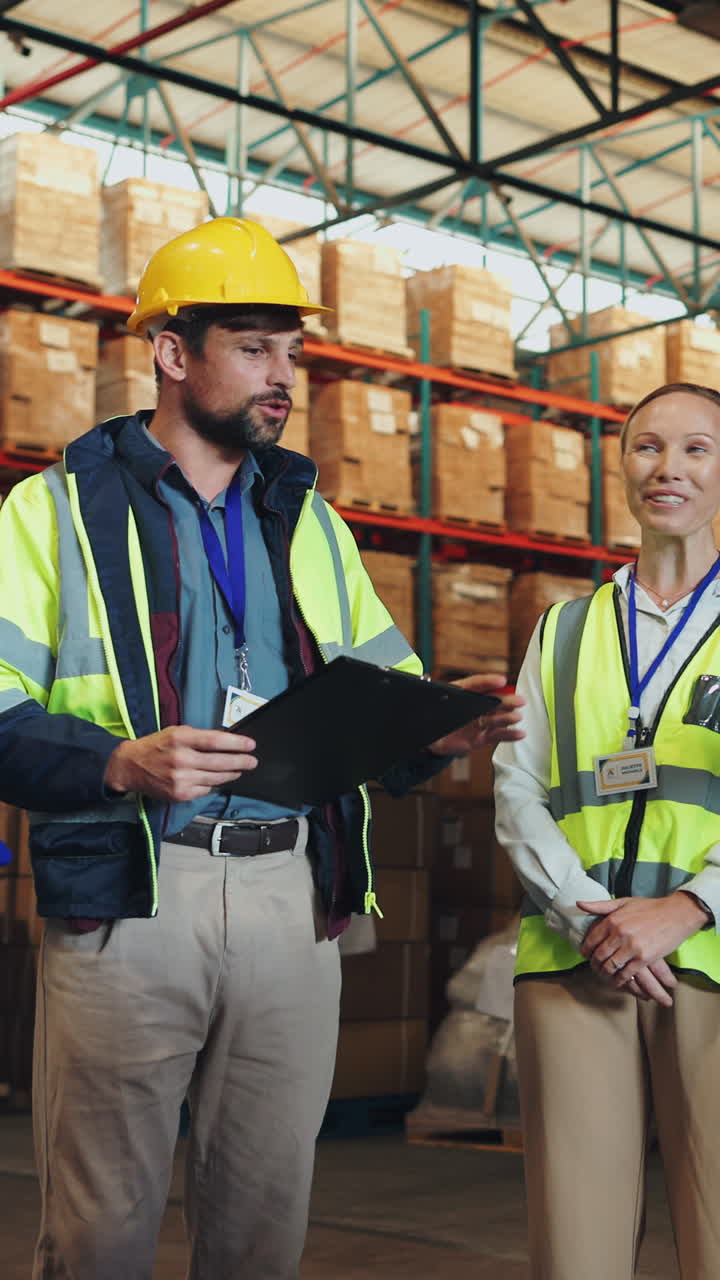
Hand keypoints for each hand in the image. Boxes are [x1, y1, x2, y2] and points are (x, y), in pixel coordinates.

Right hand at [104, 725, 256, 802]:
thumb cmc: (155, 746)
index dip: (236, 744)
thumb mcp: (175, 732)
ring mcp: (180, 779)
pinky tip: (220, 779)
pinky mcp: (179, 794)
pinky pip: (205, 790)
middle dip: (241, 762)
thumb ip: (198, 737)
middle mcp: (181, 759)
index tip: (250, 745)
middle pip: (219, 762)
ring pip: (215, 778)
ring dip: (231, 774)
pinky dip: (215, 784)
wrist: (130, 766)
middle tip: (252, 761)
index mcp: (180, 739)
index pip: (215, 741)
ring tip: (240, 770)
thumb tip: (225, 743)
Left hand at [428, 674, 524, 755]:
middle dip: (505, 701)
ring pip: (495, 719)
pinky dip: (509, 735)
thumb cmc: (432, 716)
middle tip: (519, 700)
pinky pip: (496, 736)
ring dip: (508, 718)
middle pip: (491, 702)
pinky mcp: (481, 738)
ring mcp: (478, 722)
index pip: (475, 685)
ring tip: (517, 717)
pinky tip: (520, 734)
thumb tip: (425, 677)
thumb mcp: (428, 703)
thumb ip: (428, 690)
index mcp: (461, 693)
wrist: (431, 740)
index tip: (501, 680)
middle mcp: (473, 707)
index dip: (487, 682)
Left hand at [577, 893, 709, 1001]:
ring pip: (610, 966)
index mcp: (612, 920)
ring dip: (604, 974)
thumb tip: (579, 903)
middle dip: (594, 964)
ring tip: (604, 975)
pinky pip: (626, 974)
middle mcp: (619, 933)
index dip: (586, 950)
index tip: (585, 955)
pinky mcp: (644, 958)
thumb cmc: (649, 907)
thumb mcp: (623, 902)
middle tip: (594, 968)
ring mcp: (631, 947)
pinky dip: (619, 980)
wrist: (676, 914)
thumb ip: (600, 905)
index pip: (591, 939)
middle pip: (599, 955)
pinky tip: (617, 981)